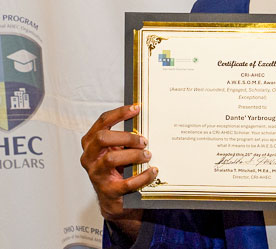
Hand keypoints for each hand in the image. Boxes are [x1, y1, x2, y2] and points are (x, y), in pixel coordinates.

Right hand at [80, 104, 155, 238]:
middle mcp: (90, 157)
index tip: (136, 108)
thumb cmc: (117, 168)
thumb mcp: (117, 150)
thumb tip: (145, 120)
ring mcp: (96, 174)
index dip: (119, 113)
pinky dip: (142, 176)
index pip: (102, 122)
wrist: (114, 198)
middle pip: (102, 138)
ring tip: (148, 155)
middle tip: (144, 141)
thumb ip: (125, 137)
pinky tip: (153, 171)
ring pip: (111, 159)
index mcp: (92, 143)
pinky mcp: (108, 191)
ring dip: (133, 155)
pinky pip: (126, 183)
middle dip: (126, 136)